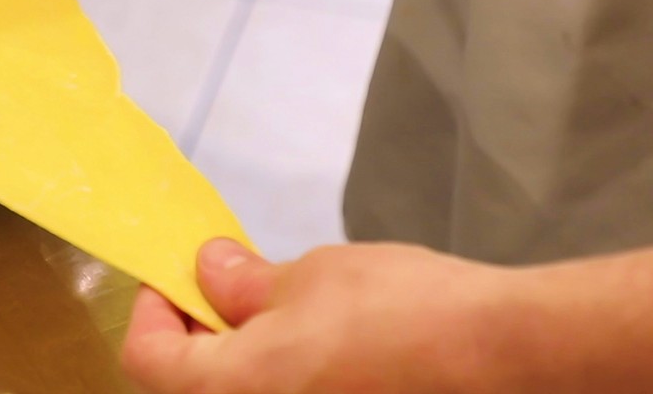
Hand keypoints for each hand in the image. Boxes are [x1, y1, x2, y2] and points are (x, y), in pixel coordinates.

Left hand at [121, 238, 519, 393]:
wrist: (505, 360)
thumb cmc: (397, 311)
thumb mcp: (310, 277)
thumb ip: (244, 284)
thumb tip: (209, 272)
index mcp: (230, 393)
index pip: (147, 361)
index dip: (154, 311)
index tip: (178, 277)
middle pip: (195, 390)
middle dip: (203, 341)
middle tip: (231, 296)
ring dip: (251, 366)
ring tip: (288, 323)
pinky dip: (296, 382)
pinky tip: (332, 356)